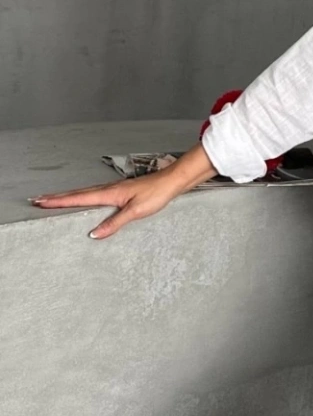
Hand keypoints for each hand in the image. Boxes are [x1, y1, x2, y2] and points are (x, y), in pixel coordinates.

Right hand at [29, 167, 184, 239]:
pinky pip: (93, 194)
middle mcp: (107, 189)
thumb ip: (114, 223)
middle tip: (37, 201)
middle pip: (76, 194)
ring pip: (84, 193)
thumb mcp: (135, 212)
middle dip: (56, 198)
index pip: (78, 198)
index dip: (58, 201)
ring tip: (52, 200)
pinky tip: (81, 199)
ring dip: (67, 196)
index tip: (41, 202)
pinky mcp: (119, 191)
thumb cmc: (156, 194)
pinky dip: (81, 196)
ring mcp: (113, 189)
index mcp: (108, 193)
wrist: (171, 182)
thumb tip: (94, 234)